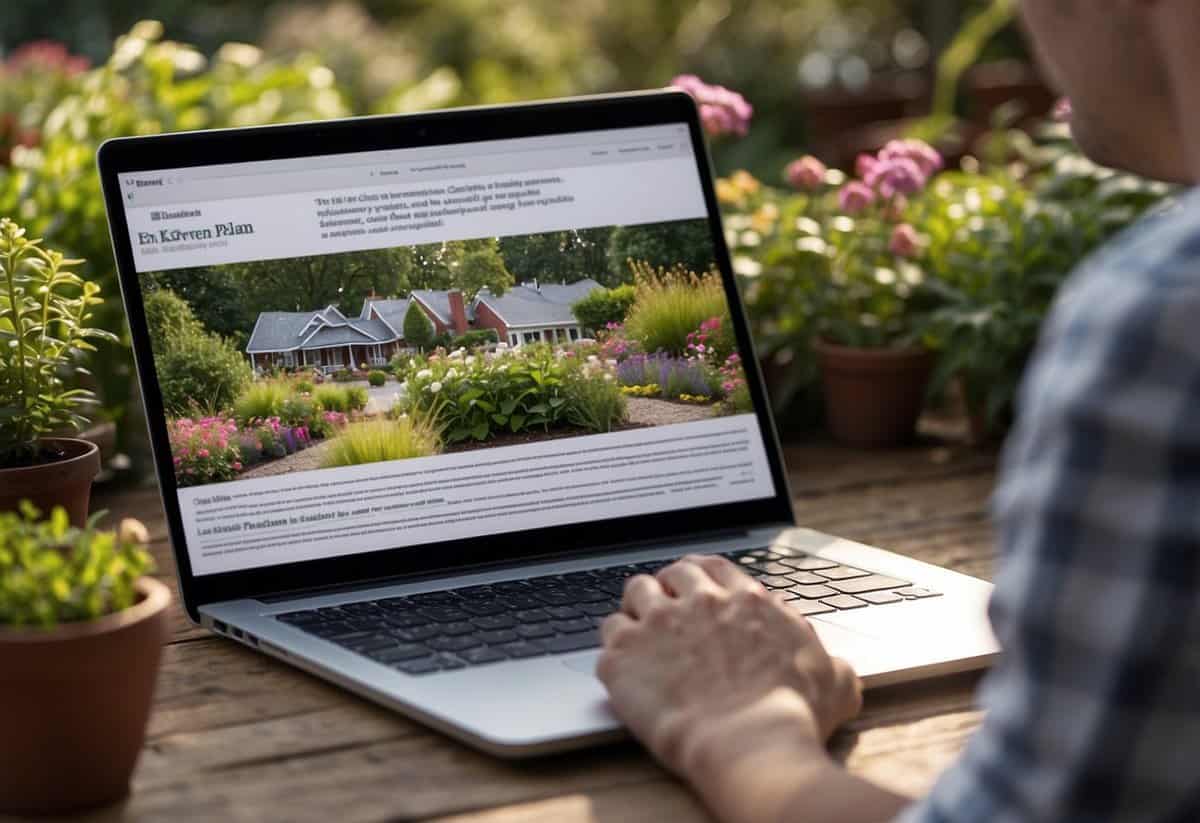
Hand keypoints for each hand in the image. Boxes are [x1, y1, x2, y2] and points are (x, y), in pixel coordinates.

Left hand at [597, 554, 862, 817]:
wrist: (748, 745)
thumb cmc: (794, 717)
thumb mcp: (836, 681)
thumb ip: (829, 662)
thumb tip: (832, 665)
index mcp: (747, 601)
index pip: (714, 567)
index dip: (700, 573)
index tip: (693, 583)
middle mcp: (700, 601)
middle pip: (672, 573)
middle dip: (667, 584)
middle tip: (664, 603)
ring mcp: (658, 623)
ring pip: (635, 592)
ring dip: (636, 605)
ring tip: (636, 625)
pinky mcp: (625, 653)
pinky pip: (608, 632)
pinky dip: (614, 642)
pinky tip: (621, 660)